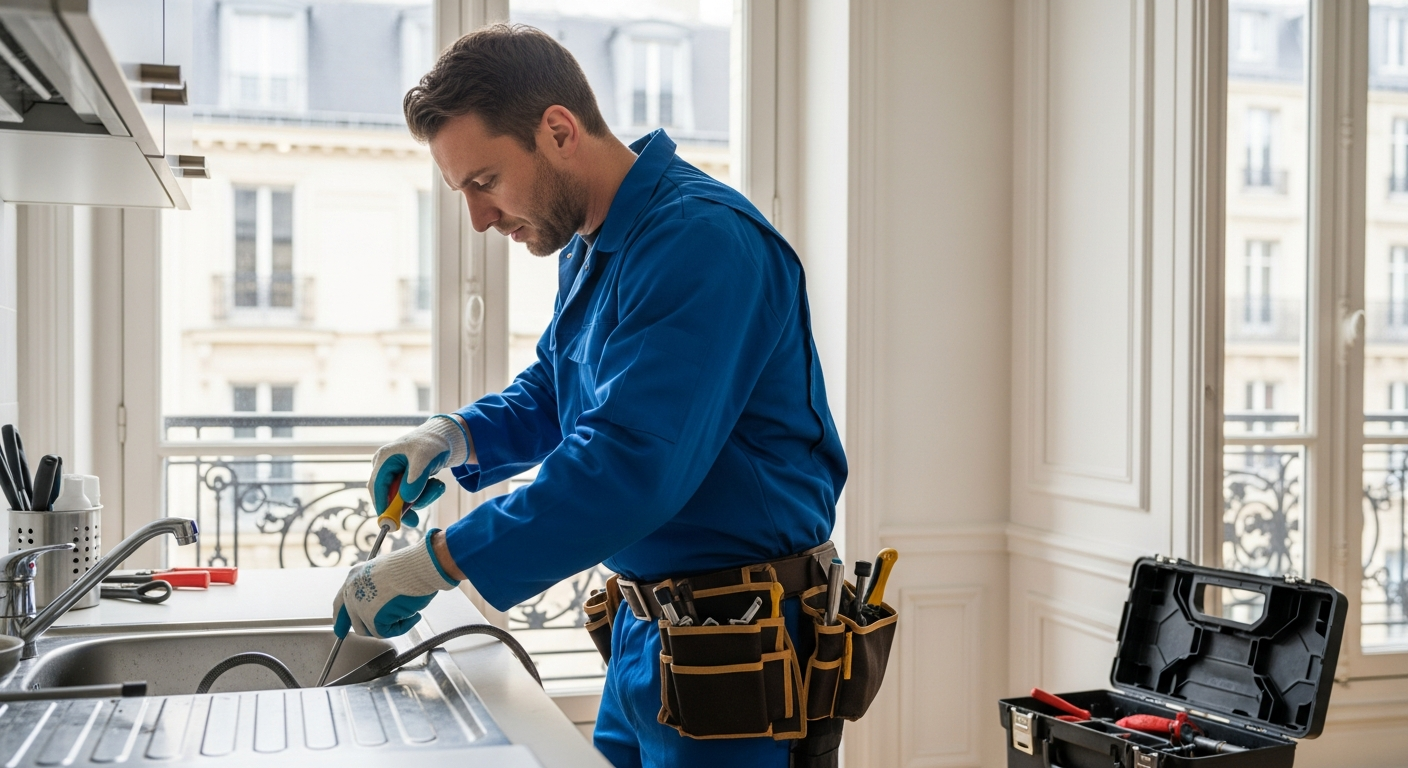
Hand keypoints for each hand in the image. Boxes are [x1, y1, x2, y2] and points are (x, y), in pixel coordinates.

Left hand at [333, 528, 460, 637]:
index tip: (339, 630)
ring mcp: (359, 606)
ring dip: (390, 625)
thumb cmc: (409, 567)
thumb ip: (378, 589)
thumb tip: (386, 606)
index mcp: (355, 577)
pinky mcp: (370, 618)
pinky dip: (402, 627)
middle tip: (382, 630)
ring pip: (371, 629)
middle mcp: (352, 592)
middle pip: (355, 621)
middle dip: (367, 629)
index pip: (341, 602)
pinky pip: (385, 632)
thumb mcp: (386, 573)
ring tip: (408, 613)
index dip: (341, 618)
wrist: (415, 567)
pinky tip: (413, 615)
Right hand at [367, 416, 470, 527]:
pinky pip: (412, 496)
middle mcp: (386, 468)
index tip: (390, 523)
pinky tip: (436, 484)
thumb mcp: (425, 459)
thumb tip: (406, 499)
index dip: (381, 506)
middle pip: (388, 496)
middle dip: (406, 505)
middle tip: (417, 520)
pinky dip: (425, 494)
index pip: (376, 487)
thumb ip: (415, 479)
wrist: (446, 439)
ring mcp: (395, 475)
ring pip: (402, 498)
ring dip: (421, 498)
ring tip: (438, 486)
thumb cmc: (433, 444)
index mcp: (384, 459)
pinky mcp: (405, 481)